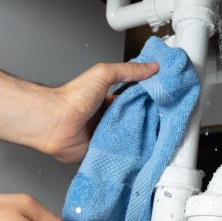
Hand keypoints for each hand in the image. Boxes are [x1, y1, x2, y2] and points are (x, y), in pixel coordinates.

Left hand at [41, 61, 157, 162]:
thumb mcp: (103, 74)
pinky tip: (141, 150)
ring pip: (130, 137)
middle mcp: (109, 118)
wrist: (56, 122)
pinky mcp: (102, 150)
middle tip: (165, 120)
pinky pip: (120, 153)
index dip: (150, 99)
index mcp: (110, 100)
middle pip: (136, 120)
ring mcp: (106, 135)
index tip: (165, 99)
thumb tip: (151, 66)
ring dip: (141, 137)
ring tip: (157, 136)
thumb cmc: (73, 97)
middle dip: (149, 120)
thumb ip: (127, 70)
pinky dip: (129, 152)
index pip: (136, 99)